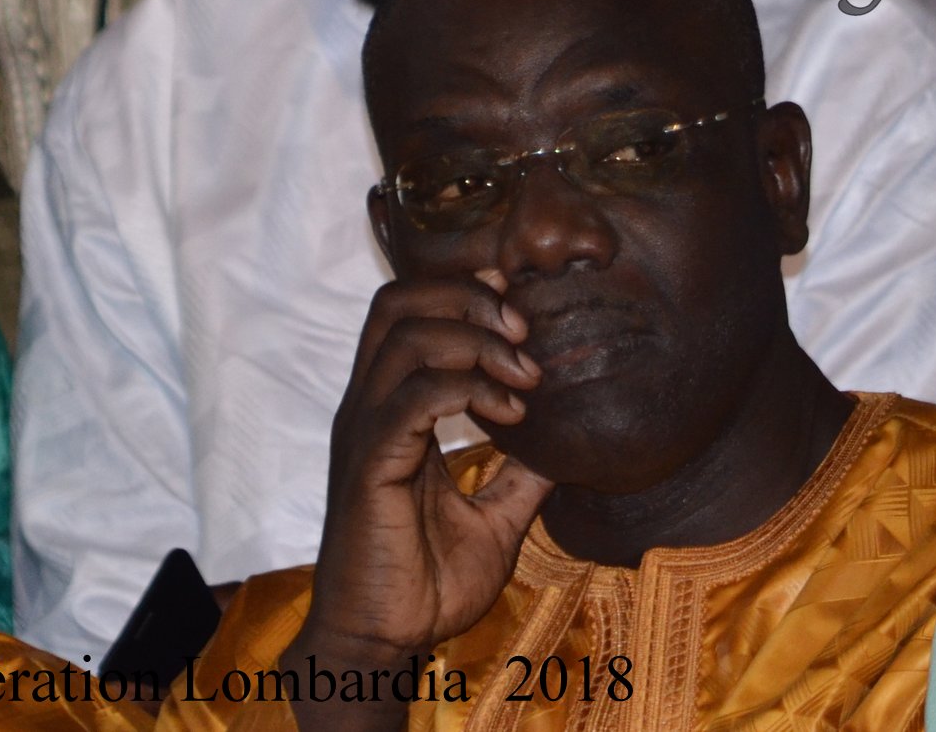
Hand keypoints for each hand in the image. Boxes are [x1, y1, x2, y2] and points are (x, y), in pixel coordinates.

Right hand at [289, 274, 554, 685]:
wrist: (383, 644)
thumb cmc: (425, 586)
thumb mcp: (494, 521)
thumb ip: (523, 477)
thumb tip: (571, 448)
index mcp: (390, 410)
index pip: (409, 312)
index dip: (463, 291)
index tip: (522, 307)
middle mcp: (369, 407)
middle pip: (398, 301)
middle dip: (468, 297)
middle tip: (526, 332)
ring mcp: (364, 432)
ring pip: (405, 335)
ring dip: (477, 340)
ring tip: (526, 378)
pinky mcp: (368, 464)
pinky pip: (411, 396)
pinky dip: (466, 389)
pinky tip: (509, 415)